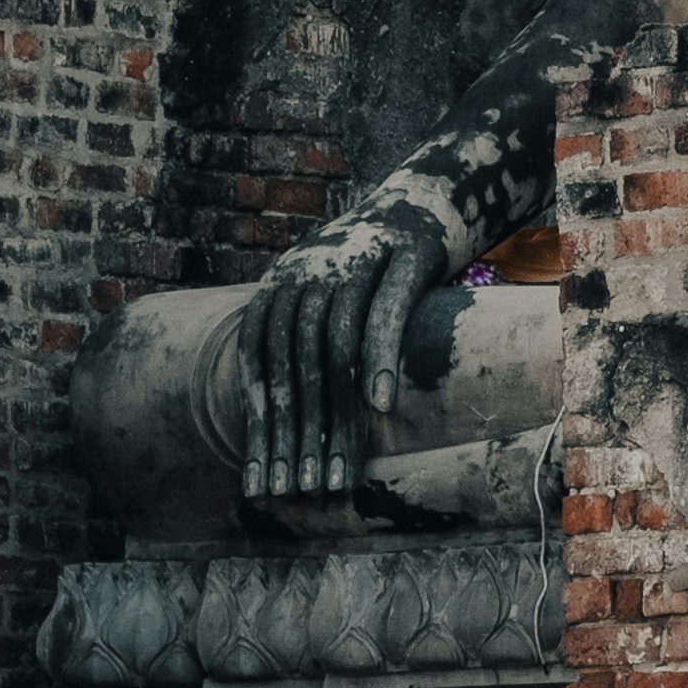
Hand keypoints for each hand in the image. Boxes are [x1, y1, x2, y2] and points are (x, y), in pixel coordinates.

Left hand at [237, 193, 455, 501]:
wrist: (428, 196)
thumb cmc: (374, 266)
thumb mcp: (324, 297)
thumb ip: (296, 346)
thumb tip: (266, 426)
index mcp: (281, 282)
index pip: (259, 365)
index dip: (262, 426)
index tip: (263, 484)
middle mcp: (309, 268)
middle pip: (294, 365)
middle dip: (296, 436)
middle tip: (300, 492)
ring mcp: (356, 260)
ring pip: (336, 350)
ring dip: (335, 418)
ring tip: (336, 474)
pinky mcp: (404, 256)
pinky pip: (386, 315)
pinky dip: (380, 360)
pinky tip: (380, 406)